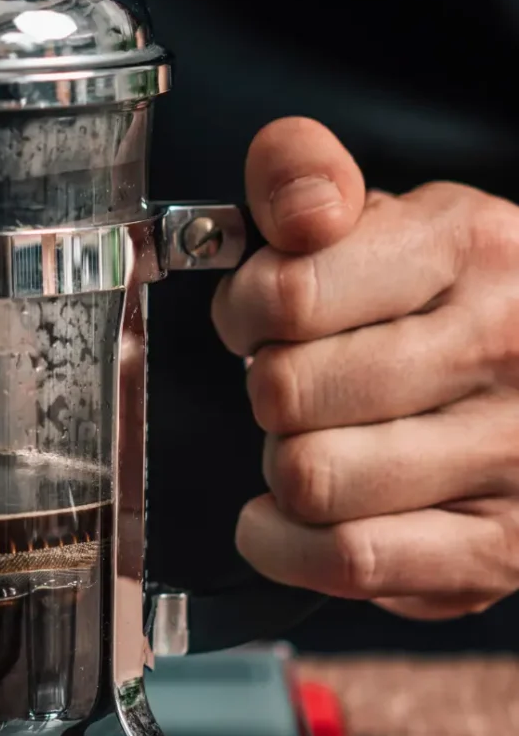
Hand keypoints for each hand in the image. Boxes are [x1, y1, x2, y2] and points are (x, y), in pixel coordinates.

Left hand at [212, 117, 518, 619]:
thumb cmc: (445, 299)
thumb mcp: (383, 213)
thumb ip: (305, 177)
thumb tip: (297, 210)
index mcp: (467, 246)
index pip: (288, 293)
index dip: (245, 311)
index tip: (261, 317)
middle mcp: (504, 346)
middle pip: (286, 392)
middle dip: (267, 390)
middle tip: (299, 384)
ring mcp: (513, 454)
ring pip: (309, 478)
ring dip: (282, 464)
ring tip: (317, 441)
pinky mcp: (501, 549)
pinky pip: (346, 558)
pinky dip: (286, 544)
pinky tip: (287, 516)